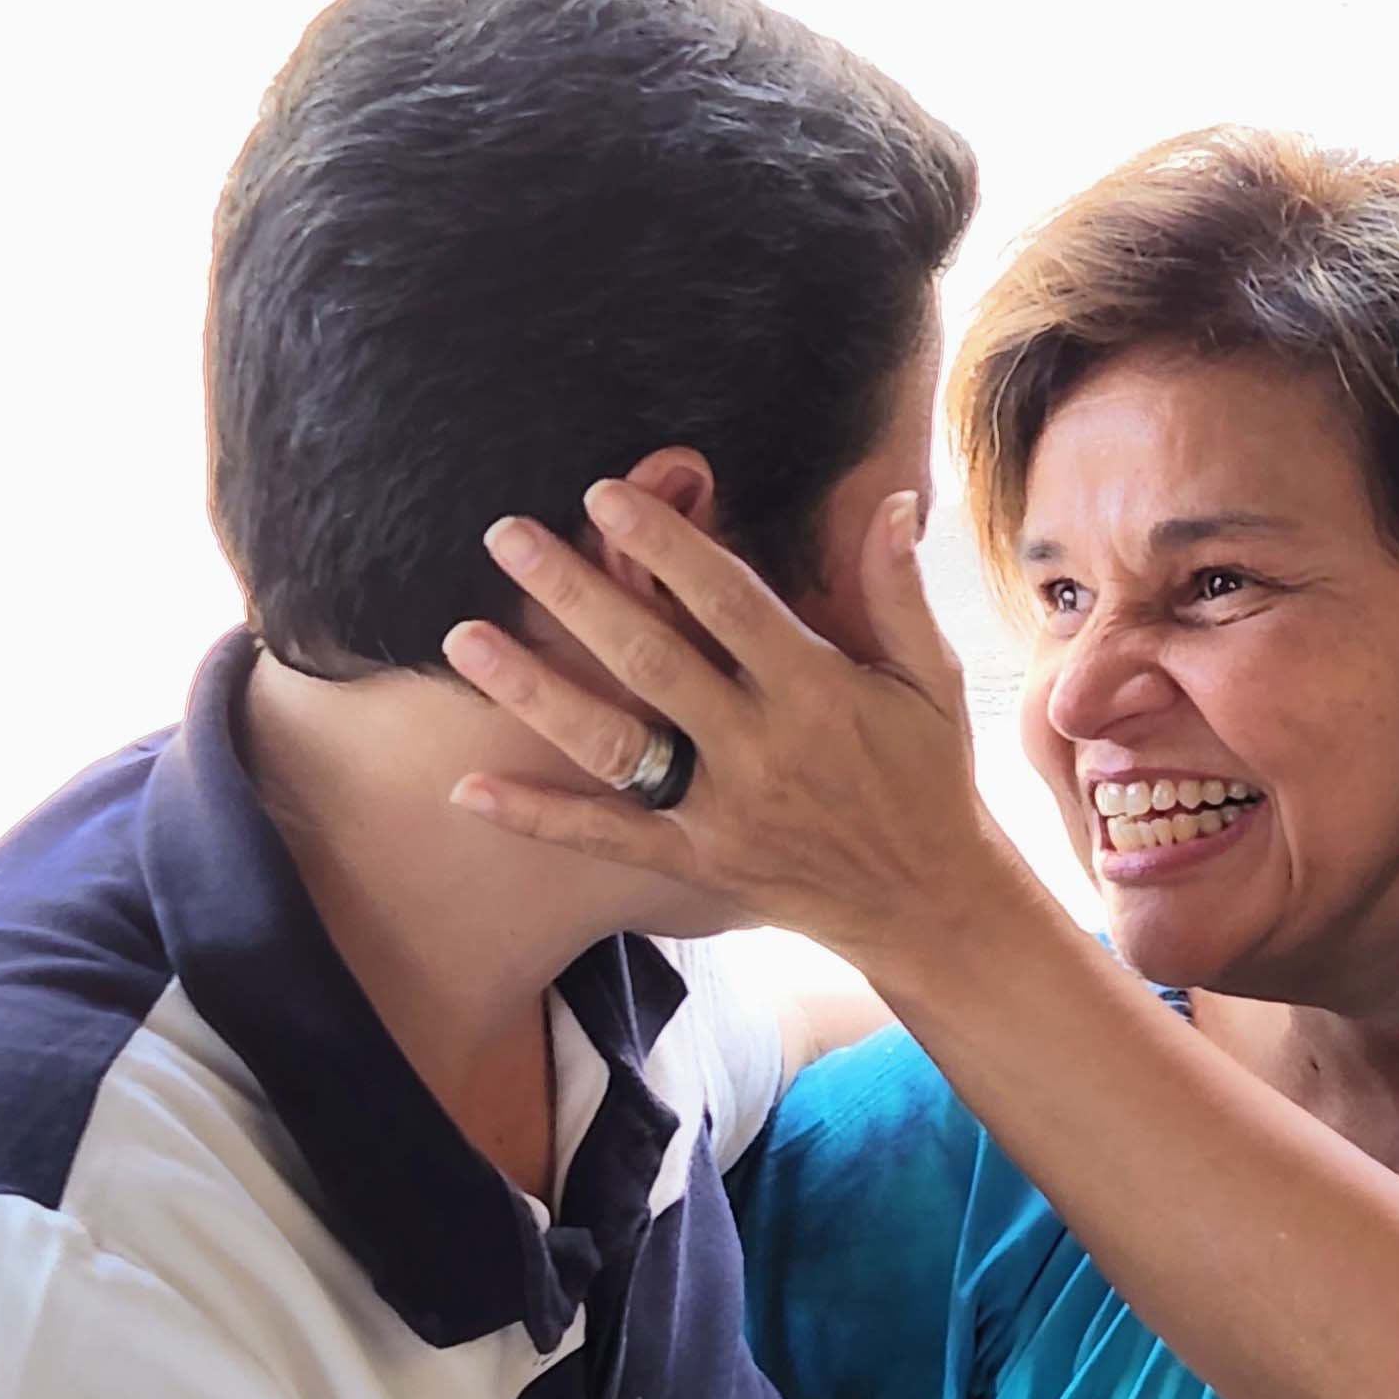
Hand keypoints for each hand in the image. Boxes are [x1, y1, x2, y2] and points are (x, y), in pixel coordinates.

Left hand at [441, 481, 1017, 968]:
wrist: (927, 903)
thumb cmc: (929, 779)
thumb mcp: (932, 681)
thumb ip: (900, 591)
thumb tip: (893, 501)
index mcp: (817, 691)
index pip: (728, 601)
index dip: (664, 544)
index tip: (604, 494)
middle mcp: (762, 749)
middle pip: (650, 657)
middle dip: (572, 591)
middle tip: (507, 535)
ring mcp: (724, 811)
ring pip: (613, 742)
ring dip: (534, 689)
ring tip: (466, 638)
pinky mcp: (697, 863)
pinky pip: (607, 838)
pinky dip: (538, 817)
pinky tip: (468, 791)